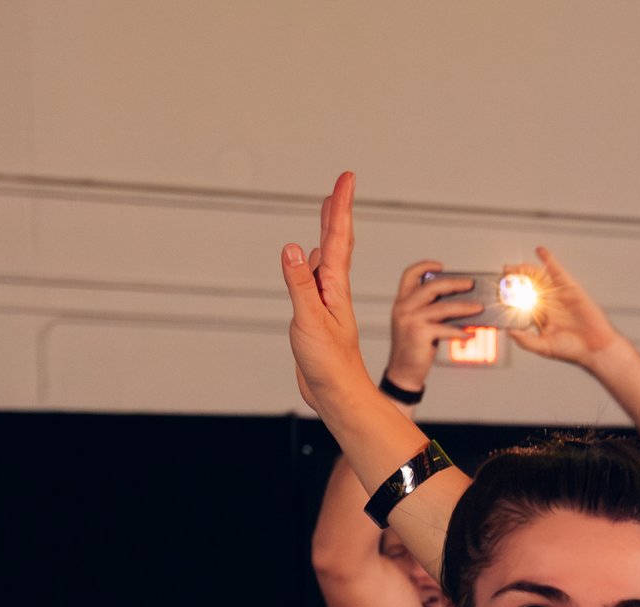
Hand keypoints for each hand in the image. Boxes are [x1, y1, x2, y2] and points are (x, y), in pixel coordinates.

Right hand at [279, 171, 374, 414]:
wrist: (336, 394)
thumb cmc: (329, 363)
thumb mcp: (309, 320)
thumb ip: (300, 284)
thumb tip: (293, 247)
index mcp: (334, 287)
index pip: (337, 238)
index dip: (340, 207)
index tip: (346, 179)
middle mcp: (333, 289)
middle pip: (335, 242)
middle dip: (337, 212)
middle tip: (341, 185)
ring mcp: (326, 301)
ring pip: (327, 258)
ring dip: (328, 231)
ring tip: (330, 210)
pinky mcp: (317, 315)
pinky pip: (315, 278)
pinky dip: (313, 260)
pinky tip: (312, 256)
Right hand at [385, 261, 482, 392]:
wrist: (404, 371)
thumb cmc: (414, 347)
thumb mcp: (418, 323)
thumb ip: (431, 311)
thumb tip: (460, 303)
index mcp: (402, 302)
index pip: (409, 275)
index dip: (424, 266)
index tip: (441, 265)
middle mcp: (404, 308)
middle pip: (431, 287)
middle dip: (454, 284)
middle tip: (471, 284)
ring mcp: (410, 320)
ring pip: (443, 308)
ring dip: (464, 307)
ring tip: (479, 308)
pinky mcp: (419, 334)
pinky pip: (446, 329)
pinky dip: (461, 331)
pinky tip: (471, 333)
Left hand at [508, 248, 625, 367]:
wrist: (596, 348)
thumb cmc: (573, 350)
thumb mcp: (544, 347)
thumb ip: (526, 340)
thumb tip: (509, 332)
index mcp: (540, 317)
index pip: (521, 301)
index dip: (510, 294)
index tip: (499, 288)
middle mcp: (549, 304)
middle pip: (528, 286)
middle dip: (515, 279)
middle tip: (505, 272)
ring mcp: (559, 295)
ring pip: (539, 278)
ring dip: (526, 270)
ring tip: (515, 267)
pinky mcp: (571, 289)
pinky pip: (558, 272)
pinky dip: (549, 260)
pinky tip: (540, 251)